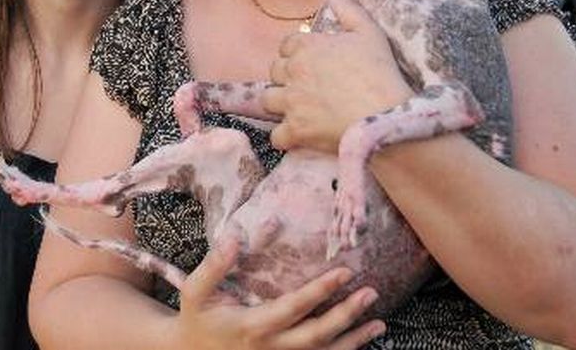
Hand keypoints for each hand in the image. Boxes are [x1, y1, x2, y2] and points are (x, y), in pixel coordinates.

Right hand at [176, 236, 385, 348]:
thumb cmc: (197, 317)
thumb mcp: (195, 291)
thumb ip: (214, 265)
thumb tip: (233, 238)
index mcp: (252, 326)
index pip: (294, 307)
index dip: (320, 291)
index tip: (345, 272)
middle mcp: (270, 349)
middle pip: (316, 337)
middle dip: (347, 316)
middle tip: (371, 292)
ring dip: (353, 341)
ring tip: (380, 324)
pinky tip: (361, 342)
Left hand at [265, 0, 411, 153]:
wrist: (385, 115)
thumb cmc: (380, 72)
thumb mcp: (369, 32)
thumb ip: (348, 9)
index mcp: (306, 46)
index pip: (286, 46)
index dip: (297, 54)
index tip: (312, 63)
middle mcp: (292, 72)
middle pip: (274, 72)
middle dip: (287, 78)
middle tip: (307, 87)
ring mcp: (291, 102)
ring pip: (268, 101)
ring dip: (280, 105)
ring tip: (298, 110)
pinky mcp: (295, 130)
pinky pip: (276, 136)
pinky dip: (285, 137)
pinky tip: (298, 136)